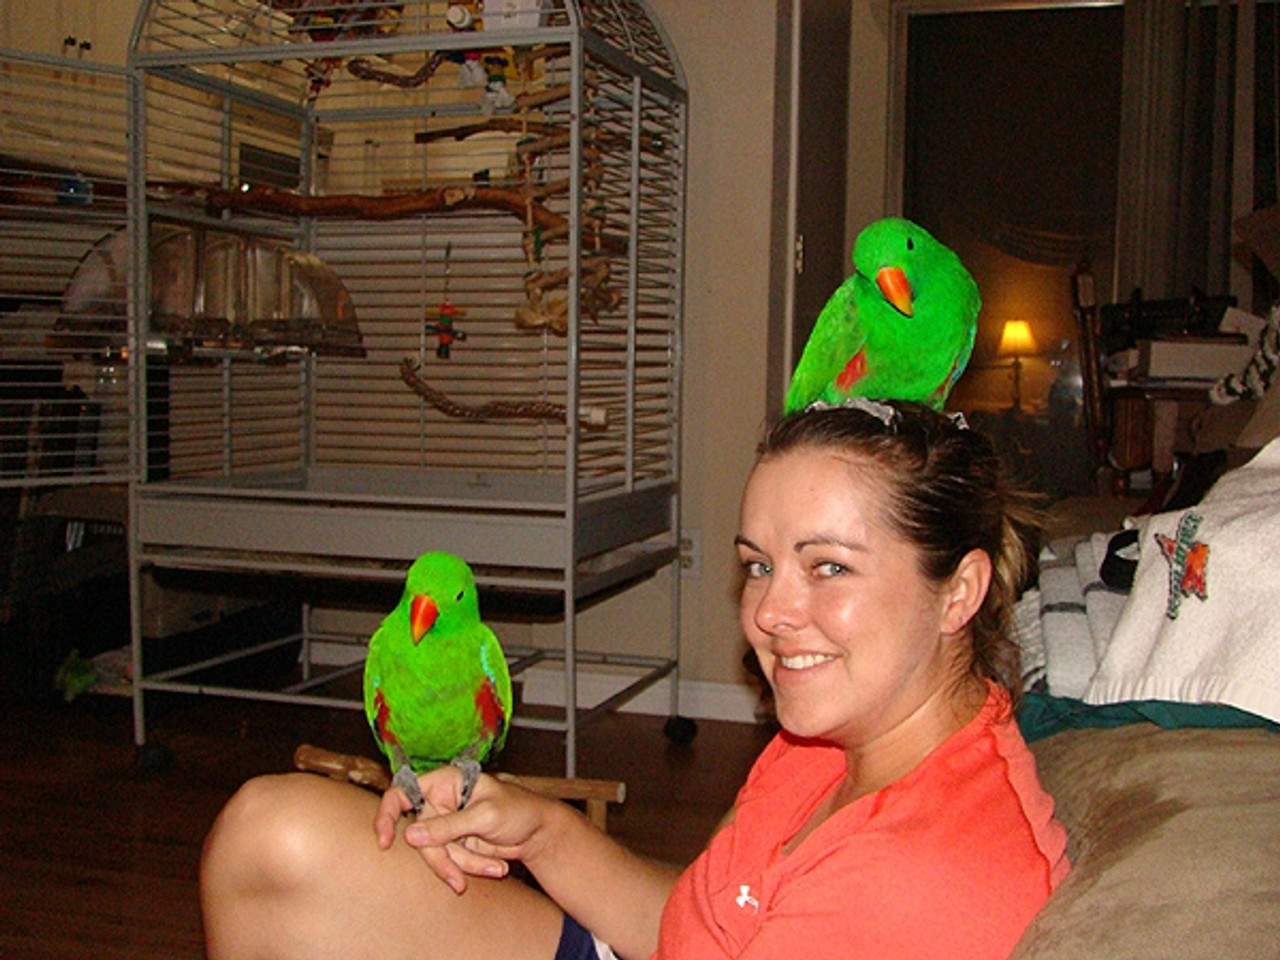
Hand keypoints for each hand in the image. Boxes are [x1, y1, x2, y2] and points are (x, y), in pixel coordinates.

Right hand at [374, 767, 554, 893]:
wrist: (539, 832)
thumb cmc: (518, 810)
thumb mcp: (486, 816)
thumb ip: (449, 826)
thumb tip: (410, 835)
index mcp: (444, 782)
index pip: (402, 792)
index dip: (387, 814)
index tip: (383, 841)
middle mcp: (441, 802)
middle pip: (420, 836)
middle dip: (443, 860)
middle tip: (459, 881)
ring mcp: (447, 825)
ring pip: (437, 854)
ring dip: (466, 865)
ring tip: (497, 867)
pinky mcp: (456, 845)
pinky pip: (453, 863)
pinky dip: (473, 868)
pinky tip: (497, 867)